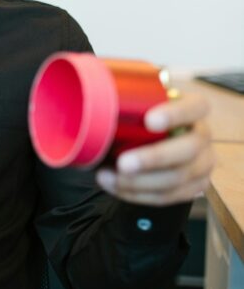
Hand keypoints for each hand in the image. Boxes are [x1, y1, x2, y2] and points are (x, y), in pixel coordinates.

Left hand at [95, 92, 214, 206]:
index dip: (176, 114)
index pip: (196, 107)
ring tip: (106, 177)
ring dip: (139, 182)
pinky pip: (167, 197)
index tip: (149, 120)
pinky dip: (137, 194)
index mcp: (193, 108)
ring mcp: (202, 164)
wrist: (150, 141)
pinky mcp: (193, 187)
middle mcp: (202, 136)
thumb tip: (84, 91)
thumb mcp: (137, 102)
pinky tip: (114, 186)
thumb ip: (121, 96)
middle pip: (189, 149)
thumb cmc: (141, 117)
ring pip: (177, 179)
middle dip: (154, 158)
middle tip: (122, 162)